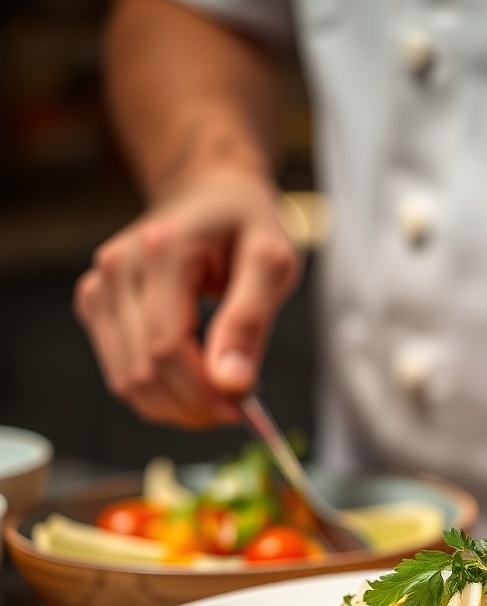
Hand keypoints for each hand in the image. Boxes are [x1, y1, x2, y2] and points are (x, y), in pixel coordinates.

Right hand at [73, 168, 301, 427]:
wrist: (212, 194)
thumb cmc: (247, 225)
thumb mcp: (271, 264)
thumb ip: (249, 322)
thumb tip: (231, 384)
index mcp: (162, 250)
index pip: (167, 348)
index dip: (202, 393)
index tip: (242, 411)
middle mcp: (118, 268)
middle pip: (143, 372)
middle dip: (193, 406)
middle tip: (237, 409)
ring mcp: (100, 287)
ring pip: (126, 381)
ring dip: (176, 406)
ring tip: (219, 397)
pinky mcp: (97, 304)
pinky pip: (121, 372)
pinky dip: (160, 392)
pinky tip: (194, 382)